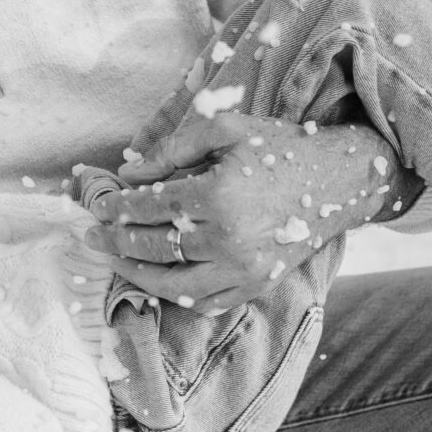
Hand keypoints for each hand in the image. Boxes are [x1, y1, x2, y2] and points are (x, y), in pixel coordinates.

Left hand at [84, 108, 397, 310]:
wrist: (339, 182)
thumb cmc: (280, 147)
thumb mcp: (227, 128)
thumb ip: (174, 146)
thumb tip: (130, 172)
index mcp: (218, 195)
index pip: (149, 206)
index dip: (117, 206)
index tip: (96, 205)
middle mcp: (228, 239)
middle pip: (154, 246)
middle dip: (115, 240)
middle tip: (91, 235)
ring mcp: (242, 269)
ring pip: (172, 283)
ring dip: (135, 273)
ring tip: (115, 260)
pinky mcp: (255, 287)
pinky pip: (204, 302)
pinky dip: (174, 294)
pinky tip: (155, 280)